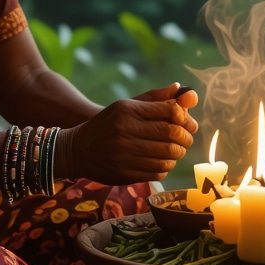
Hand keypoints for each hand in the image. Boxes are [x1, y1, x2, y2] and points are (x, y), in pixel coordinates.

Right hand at [57, 83, 198, 183]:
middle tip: (185, 139)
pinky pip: (158, 172)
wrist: (77, 149)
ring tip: (174, 151)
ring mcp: (125, 153)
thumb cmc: (108, 124)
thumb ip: (157, 98)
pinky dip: (166, 167)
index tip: (187, 122)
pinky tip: (161, 162)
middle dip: (185, 138)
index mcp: (128, 110)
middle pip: (172, 135)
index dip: (185, 118)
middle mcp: (126, 131)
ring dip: (177, 154)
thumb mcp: (127, 106)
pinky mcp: (125, 172)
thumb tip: (187, 91)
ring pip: (168, 156)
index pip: (170, 112)